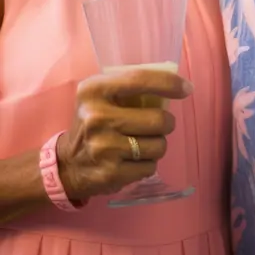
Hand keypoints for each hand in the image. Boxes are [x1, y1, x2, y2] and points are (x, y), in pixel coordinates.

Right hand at [55, 68, 192, 202]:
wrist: (67, 164)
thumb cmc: (92, 122)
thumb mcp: (100, 96)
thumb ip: (129, 86)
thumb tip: (175, 85)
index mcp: (94, 91)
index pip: (140, 80)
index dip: (169, 83)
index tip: (187, 88)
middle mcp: (96, 118)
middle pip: (157, 119)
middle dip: (167, 123)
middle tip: (160, 124)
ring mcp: (104, 148)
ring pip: (158, 145)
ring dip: (158, 144)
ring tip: (143, 143)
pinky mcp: (111, 174)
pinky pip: (150, 167)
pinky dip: (148, 163)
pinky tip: (132, 160)